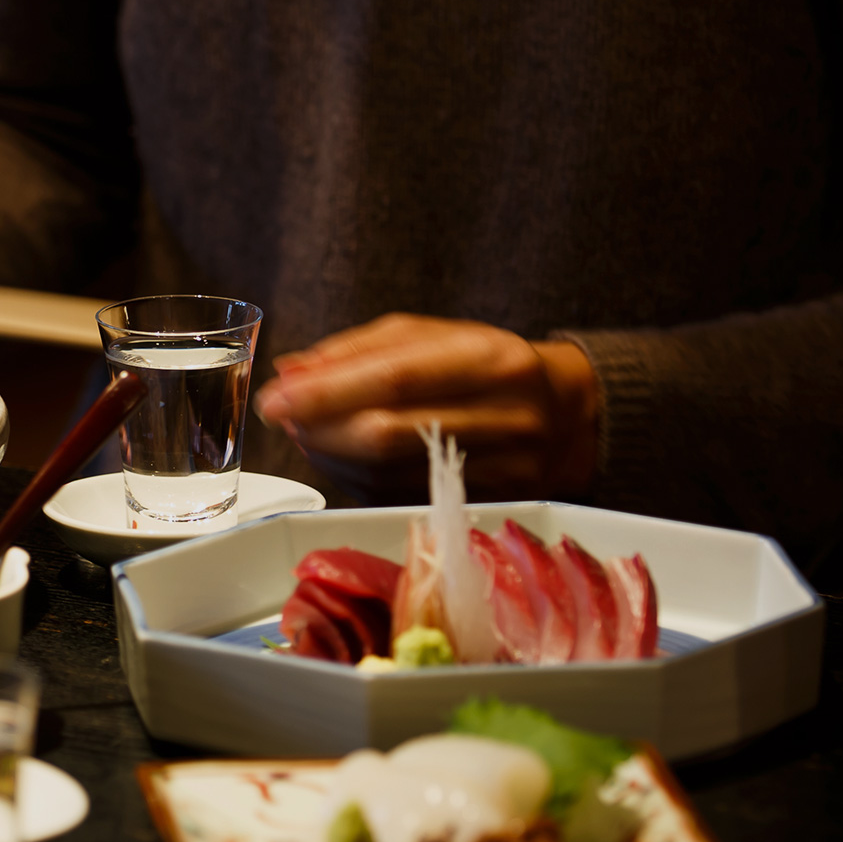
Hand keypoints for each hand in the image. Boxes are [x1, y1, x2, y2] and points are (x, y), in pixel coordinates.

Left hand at [253, 313, 599, 502]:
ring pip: (386, 473)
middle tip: (280, 416)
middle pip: (387, 434)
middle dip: (318, 427)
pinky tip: (336, 456)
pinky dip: (352, 478)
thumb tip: (289, 373)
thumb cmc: (486, 365)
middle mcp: (502, 416)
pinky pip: (398, 497)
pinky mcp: (486, 505)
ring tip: (304, 430)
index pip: (394, 378)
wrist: (568, 416)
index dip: (326, 392)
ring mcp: (500, 469)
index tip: (274, 398)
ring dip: (328, 454)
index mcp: (490, 359)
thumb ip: (357, 350)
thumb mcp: (431, 336)